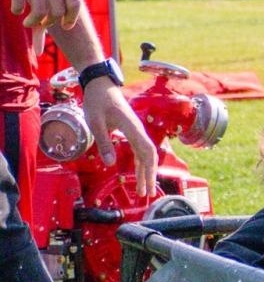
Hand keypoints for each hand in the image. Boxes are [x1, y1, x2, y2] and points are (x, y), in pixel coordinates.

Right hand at [0, 0, 83, 28]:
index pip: (75, 1)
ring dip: (33, 21)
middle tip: (42, 23)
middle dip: (50, 22)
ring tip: (28, 21)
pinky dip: (17, 10)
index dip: (72, 17)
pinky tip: (16, 8)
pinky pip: (19, 5)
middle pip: (58, 10)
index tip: (66, 26)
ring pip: (40, 12)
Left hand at [81, 76, 158, 196]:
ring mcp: (136, 130)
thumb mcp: (95, 123)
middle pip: (149, 155)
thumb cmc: (97, 102)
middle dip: (149, 176)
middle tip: (147, 194)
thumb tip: (111, 164)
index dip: (149, 170)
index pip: (146, 151)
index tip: (148, 186)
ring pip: (145, 154)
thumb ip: (104, 143)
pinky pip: (140, 149)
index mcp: (132, 127)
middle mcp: (138, 130)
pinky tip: (140, 173)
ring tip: (143, 189)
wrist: (101, 86)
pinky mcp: (131, 131)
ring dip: (145, 172)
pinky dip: (141, 163)